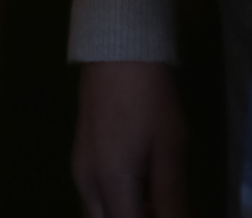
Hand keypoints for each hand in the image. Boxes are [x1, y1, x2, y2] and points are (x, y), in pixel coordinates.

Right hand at [72, 61, 190, 217]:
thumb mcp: (171, 149)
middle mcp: (87, 182)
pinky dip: (115, 204)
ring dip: (123, 213)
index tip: (171, 212)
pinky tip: (141, 191)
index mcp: (110, 183)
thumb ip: (172, 198)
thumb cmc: (150, 99)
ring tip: (153, 203)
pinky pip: (93, 196)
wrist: (117, 50)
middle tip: (159, 209)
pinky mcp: (81, 154)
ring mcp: (79, 167)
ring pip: (96, 213)